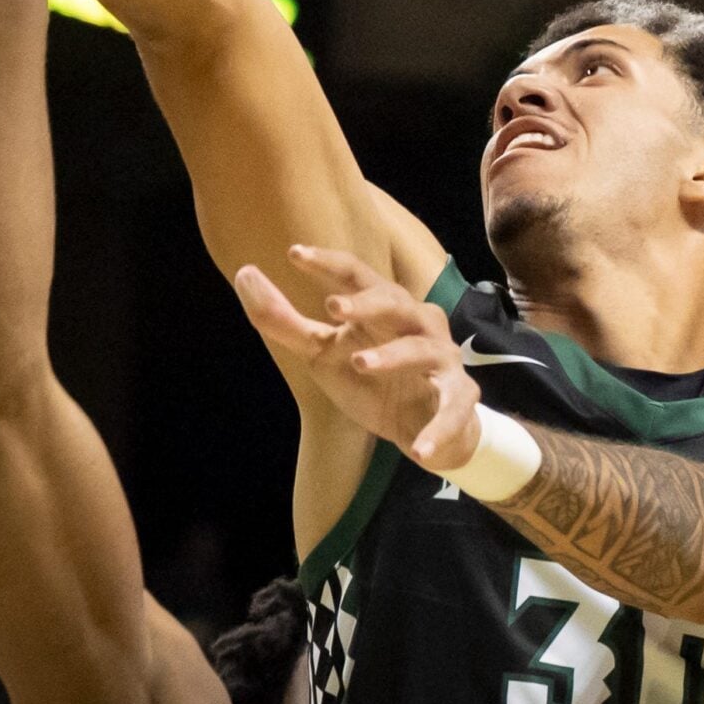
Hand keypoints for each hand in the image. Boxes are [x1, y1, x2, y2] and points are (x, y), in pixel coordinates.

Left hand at [234, 246, 483, 470]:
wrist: (426, 429)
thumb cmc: (374, 380)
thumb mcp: (323, 353)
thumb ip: (284, 322)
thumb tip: (245, 273)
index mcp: (382, 308)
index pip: (356, 275)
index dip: (327, 264)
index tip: (293, 254)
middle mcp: (416, 324)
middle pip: (395, 302)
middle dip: (367, 303)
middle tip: (332, 308)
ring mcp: (442, 360)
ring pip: (422, 349)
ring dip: (393, 356)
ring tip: (359, 364)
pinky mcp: (459, 399)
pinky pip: (452, 410)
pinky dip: (437, 431)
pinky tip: (417, 450)